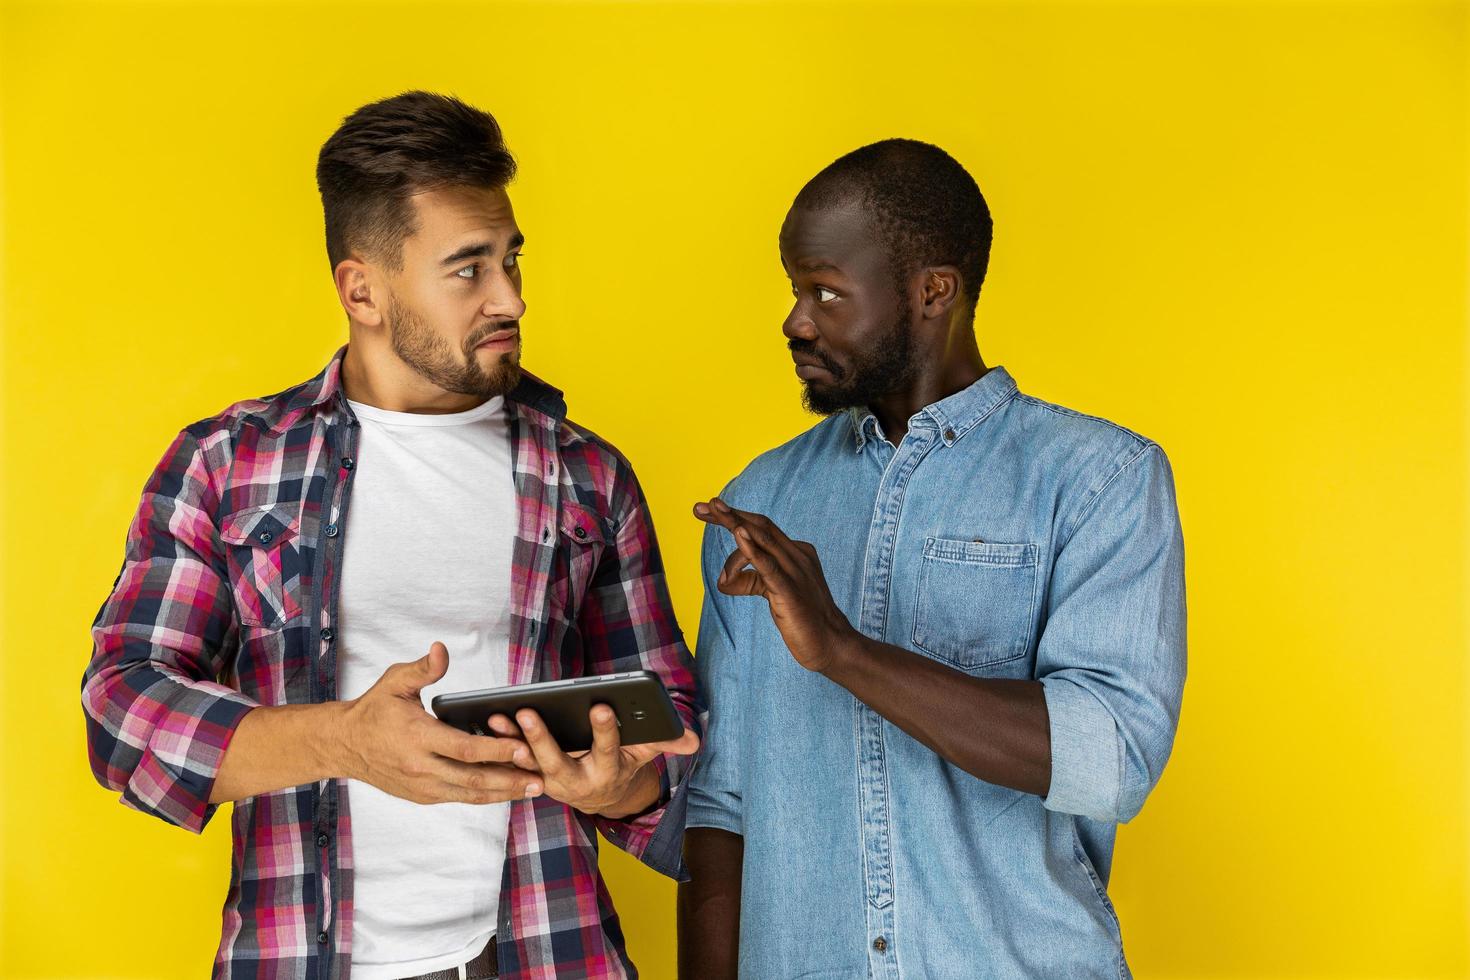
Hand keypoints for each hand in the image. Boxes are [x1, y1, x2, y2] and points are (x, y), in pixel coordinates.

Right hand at [335, 641, 541, 804]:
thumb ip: (424, 669)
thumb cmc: (374, 709)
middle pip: (473, 779)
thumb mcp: (395, 681)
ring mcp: (421, 786)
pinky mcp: (422, 796)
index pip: (465, 749)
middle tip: (542, 778)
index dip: (497, 750)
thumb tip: (442, 650)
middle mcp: (421, 767)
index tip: (524, 748)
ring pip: (469, 794)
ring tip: (533, 788)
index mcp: (417, 737)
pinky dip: (484, 795)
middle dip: (510, 779)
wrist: (344, 744)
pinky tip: (506, 790)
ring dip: (503, 793)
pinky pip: (459, 797)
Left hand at [487, 705, 698, 816]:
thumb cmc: (622, 764)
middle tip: (528, 713)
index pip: (608, 749)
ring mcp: (552, 784)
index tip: (600, 706)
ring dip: (512, 743)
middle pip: (558, 761)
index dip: (605, 730)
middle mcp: (578, 783)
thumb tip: (692, 738)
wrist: (602, 797)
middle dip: (542, 738)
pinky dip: (502, 747)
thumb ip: (664, 742)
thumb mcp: (644, 755)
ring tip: (498, 718)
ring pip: (530, 765)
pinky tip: (489, 724)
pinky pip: (515, 766)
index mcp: (608, 771)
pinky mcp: (534, 781)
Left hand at [693, 497, 857, 672]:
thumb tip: (724, 580)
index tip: (709, 509)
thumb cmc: (803, 620)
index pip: (762, 528)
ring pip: (762, 539)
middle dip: (729, 514)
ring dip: (734, 522)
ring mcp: (795, 571)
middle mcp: (797, 556)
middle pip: (760, 526)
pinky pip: (768, 565)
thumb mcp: (774, 594)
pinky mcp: (789, 590)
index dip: (735, 516)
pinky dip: (751, 549)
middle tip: (701, 506)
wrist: (832, 645)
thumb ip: (752, 581)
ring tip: (713, 510)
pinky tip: (738, 533)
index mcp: (796, 553)